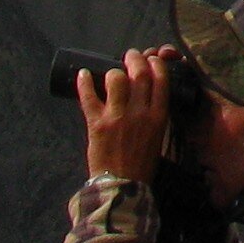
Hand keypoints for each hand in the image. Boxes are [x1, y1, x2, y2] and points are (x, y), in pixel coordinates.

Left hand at [79, 46, 182, 181]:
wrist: (123, 186)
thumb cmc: (142, 164)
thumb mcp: (157, 138)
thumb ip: (153, 116)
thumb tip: (146, 95)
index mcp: (158, 117)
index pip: (160, 80)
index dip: (155, 64)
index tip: (151, 59)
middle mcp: (140, 113)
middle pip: (139, 74)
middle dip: (134, 59)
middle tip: (129, 55)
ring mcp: (117, 117)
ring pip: (115, 79)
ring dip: (112, 71)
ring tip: (109, 70)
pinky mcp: (97, 124)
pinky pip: (88, 96)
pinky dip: (84, 82)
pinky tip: (83, 74)